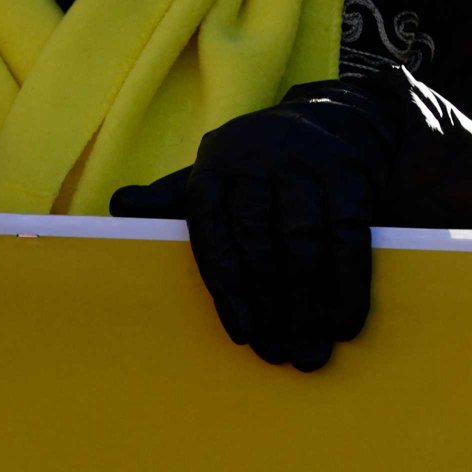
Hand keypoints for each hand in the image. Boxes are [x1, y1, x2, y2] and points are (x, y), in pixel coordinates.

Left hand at [111, 82, 389, 371]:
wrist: (329, 118)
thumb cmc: (257, 168)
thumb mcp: (211, 176)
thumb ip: (168, 200)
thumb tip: (121, 206)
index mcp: (216, 167)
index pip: (213, 232)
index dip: (229, 288)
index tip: (244, 335)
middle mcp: (259, 160)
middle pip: (260, 241)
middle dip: (272, 305)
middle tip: (281, 353)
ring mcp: (307, 163)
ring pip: (306, 241)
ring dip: (310, 303)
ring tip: (310, 349)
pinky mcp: (350, 172)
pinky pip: (349, 234)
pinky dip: (348, 283)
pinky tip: (344, 321)